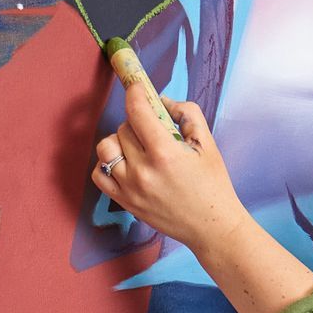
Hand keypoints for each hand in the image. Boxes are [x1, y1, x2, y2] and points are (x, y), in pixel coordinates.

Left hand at [91, 79, 242, 253]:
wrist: (211, 226)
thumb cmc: (213, 184)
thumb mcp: (208, 143)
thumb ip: (187, 113)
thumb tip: (162, 101)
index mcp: (165, 153)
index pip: (137, 111)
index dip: (135, 93)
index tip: (136, 87)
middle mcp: (143, 170)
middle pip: (124, 128)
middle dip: (137, 122)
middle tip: (152, 130)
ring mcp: (130, 188)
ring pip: (106, 148)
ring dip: (118, 140)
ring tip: (135, 146)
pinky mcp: (125, 201)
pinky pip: (99, 174)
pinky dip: (107, 163)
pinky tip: (124, 162)